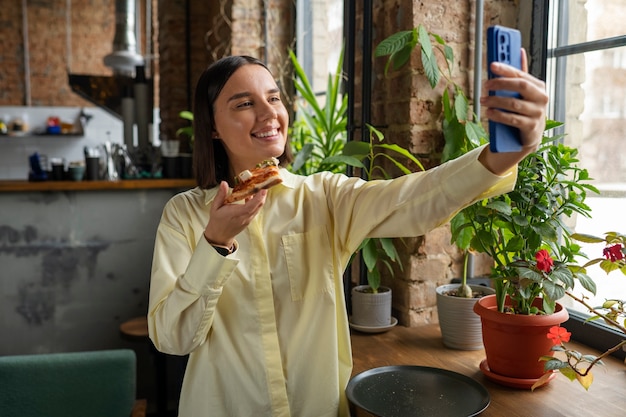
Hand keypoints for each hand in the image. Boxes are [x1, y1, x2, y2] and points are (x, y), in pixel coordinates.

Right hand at [203, 181, 266, 246]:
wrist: (220, 235)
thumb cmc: (217, 221)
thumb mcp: (215, 207)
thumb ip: (221, 195)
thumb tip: (224, 183)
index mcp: (235, 214)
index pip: (249, 207)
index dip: (257, 198)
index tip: (263, 190)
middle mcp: (244, 217)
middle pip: (258, 206)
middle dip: (263, 194)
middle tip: (264, 183)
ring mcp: (248, 219)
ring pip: (258, 207)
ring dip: (261, 197)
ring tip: (259, 186)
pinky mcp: (249, 219)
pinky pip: (255, 210)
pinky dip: (257, 202)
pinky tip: (252, 195)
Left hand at [478, 49, 548, 174]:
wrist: (528, 135)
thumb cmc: (523, 110)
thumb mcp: (522, 92)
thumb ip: (520, 74)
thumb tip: (519, 50)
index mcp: (539, 86)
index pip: (521, 74)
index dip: (506, 68)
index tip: (492, 65)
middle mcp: (541, 98)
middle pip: (520, 86)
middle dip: (501, 83)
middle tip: (485, 84)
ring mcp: (538, 113)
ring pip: (514, 104)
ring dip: (495, 101)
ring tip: (483, 100)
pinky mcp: (531, 127)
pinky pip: (513, 120)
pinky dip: (499, 115)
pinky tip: (489, 113)